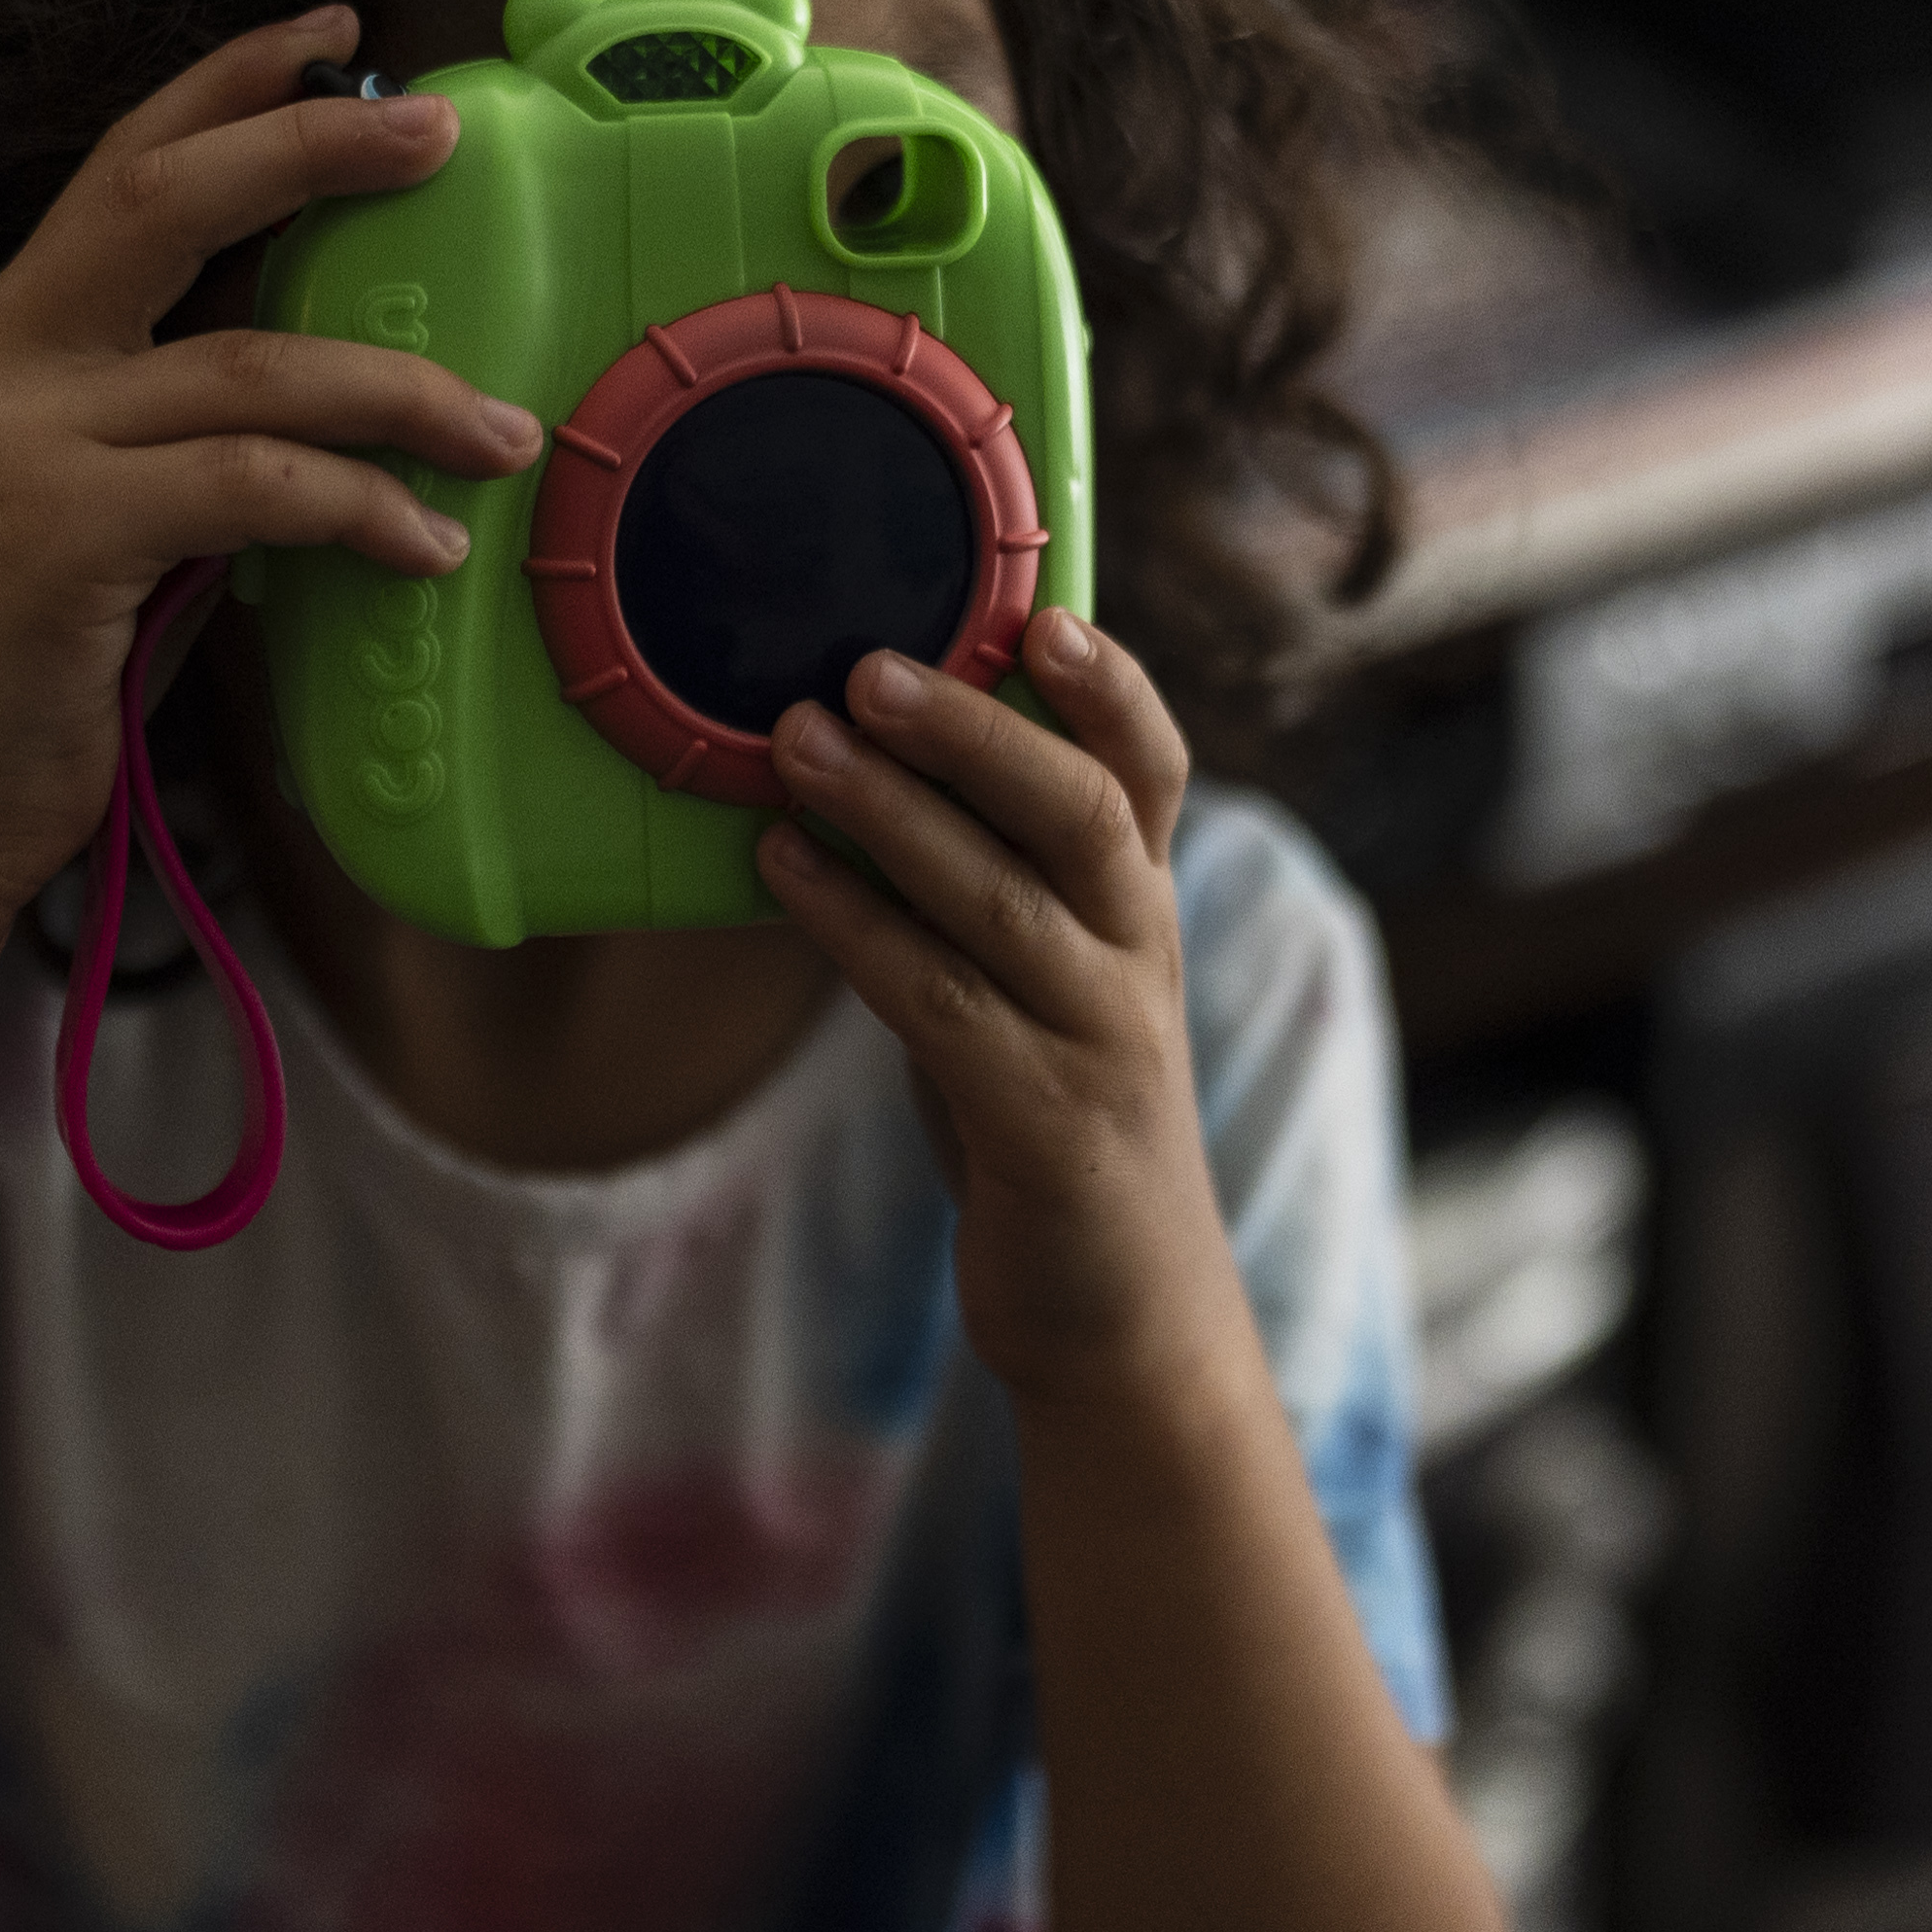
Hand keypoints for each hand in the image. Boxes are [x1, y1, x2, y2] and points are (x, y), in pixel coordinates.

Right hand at [0, 5, 542, 938]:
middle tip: (442, 128)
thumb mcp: (96, 509)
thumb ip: (175, 426)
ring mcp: (14, 442)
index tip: (332, 31)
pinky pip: (251, 485)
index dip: (226, 86)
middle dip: (313, 147)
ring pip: (248, 364)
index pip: (121, 167)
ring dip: (401, 392)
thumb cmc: (22, 671)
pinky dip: (358, 506)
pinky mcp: (51, 533)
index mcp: (4, 339)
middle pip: (168, 198)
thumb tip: (332, 369)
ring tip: (503, 432)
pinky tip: (425, 544)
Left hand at [754, 611, 1233, 1411]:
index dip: (1109, 689)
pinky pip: (938, 1002)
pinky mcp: (1044, 1127)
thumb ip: (988, 885)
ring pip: (999, 899)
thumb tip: (858, 761)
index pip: (1151, 772)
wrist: (1119, 1316)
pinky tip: (780, 868)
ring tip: (790, 742)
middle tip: (864, 667)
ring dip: (888, 814)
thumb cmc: (1051, 1122)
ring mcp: (1100, 1044)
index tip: (1043, 615)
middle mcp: (1139, 961)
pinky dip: (854, 925)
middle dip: (973, 730)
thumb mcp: (1042, 988)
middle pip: (1079, 813)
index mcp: (1141, 913)